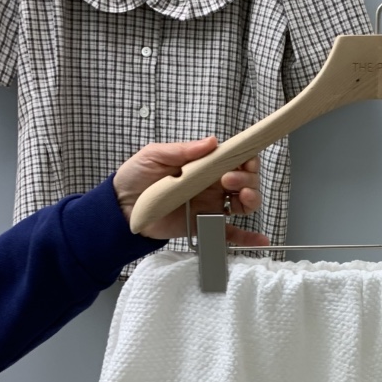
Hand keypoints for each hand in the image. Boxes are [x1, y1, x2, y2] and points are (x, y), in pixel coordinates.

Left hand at [112, 137, 267, 246]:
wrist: (121, 209)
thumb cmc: (136, 178)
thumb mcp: (154, 156)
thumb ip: (182, 150)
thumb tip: (211, 141)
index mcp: (204, 166)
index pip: (235, 158)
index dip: (246, 158)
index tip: (243, 159)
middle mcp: (213, 185)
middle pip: (245, 181)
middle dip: (247, 178)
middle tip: (229, 180)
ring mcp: (211, 206)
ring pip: (244, 203)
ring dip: (251, 199)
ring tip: (241, 198)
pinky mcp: (206, 226)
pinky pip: (231, 233)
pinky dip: (248, 237)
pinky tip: (260, 239)